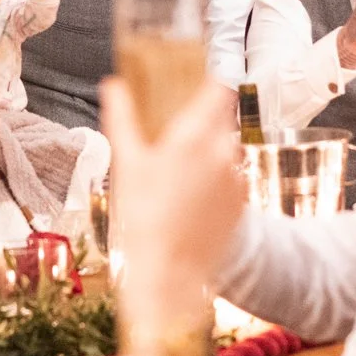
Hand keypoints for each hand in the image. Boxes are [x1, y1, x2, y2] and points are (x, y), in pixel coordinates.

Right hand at [103, 77, 241, 325]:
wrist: (170, 272)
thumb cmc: (144, 218)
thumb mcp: (127, 163)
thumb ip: (122, 117)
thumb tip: (113, 86)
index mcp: (195, 135)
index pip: (219, 88)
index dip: (209, 82)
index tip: (194, 86)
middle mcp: (223, 150)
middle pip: (223, 117)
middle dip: (204, 119)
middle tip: (177, 132)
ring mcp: (236, 176)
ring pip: (229, 147)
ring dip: (212, 149)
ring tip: (182, 169)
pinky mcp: (242, 200)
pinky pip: (233, 174)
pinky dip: (219, 176)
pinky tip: (194, 193)